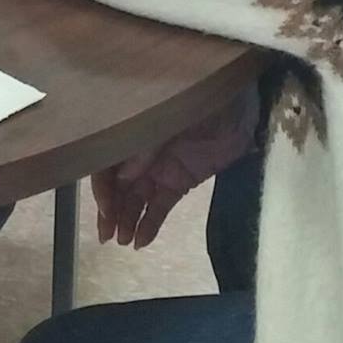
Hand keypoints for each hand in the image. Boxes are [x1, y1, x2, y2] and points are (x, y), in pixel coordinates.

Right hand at [90, 91, 259, 250]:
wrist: (240, 106)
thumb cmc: (200, 100)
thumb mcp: (168, 119)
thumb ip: (145, 148)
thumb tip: (121, 178)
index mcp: (131, 132)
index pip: (106, 163)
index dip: (102, 187)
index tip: (106, 210)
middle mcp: (140, 153)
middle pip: (118, 185)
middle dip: (110, 211)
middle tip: (106, 236)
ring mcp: (159, 169)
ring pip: (136, 199)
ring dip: (127, 220)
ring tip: (122, 242)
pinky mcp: (180, 183)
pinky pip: (161, 206)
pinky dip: (150, 224)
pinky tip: (141, 241)